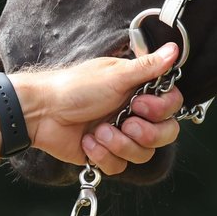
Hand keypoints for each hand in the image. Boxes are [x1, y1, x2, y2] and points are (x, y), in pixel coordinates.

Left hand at [11, 43, 182, 173]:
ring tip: (98, 132)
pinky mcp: (106, 154)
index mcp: (141, 90)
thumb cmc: (75, 87)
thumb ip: (149, 67)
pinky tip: (87, 142)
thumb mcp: (116, 75)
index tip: (140, 104)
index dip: (161, 110)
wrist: (42, 113)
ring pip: (143, 154)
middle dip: (146, 134)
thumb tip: (175, 49)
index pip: (172, 106)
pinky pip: (120, 166)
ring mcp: (121, 135)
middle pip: (166, 134)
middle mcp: (135, 113)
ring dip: (119, 144)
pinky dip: (103, 156)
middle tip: (126, 123)